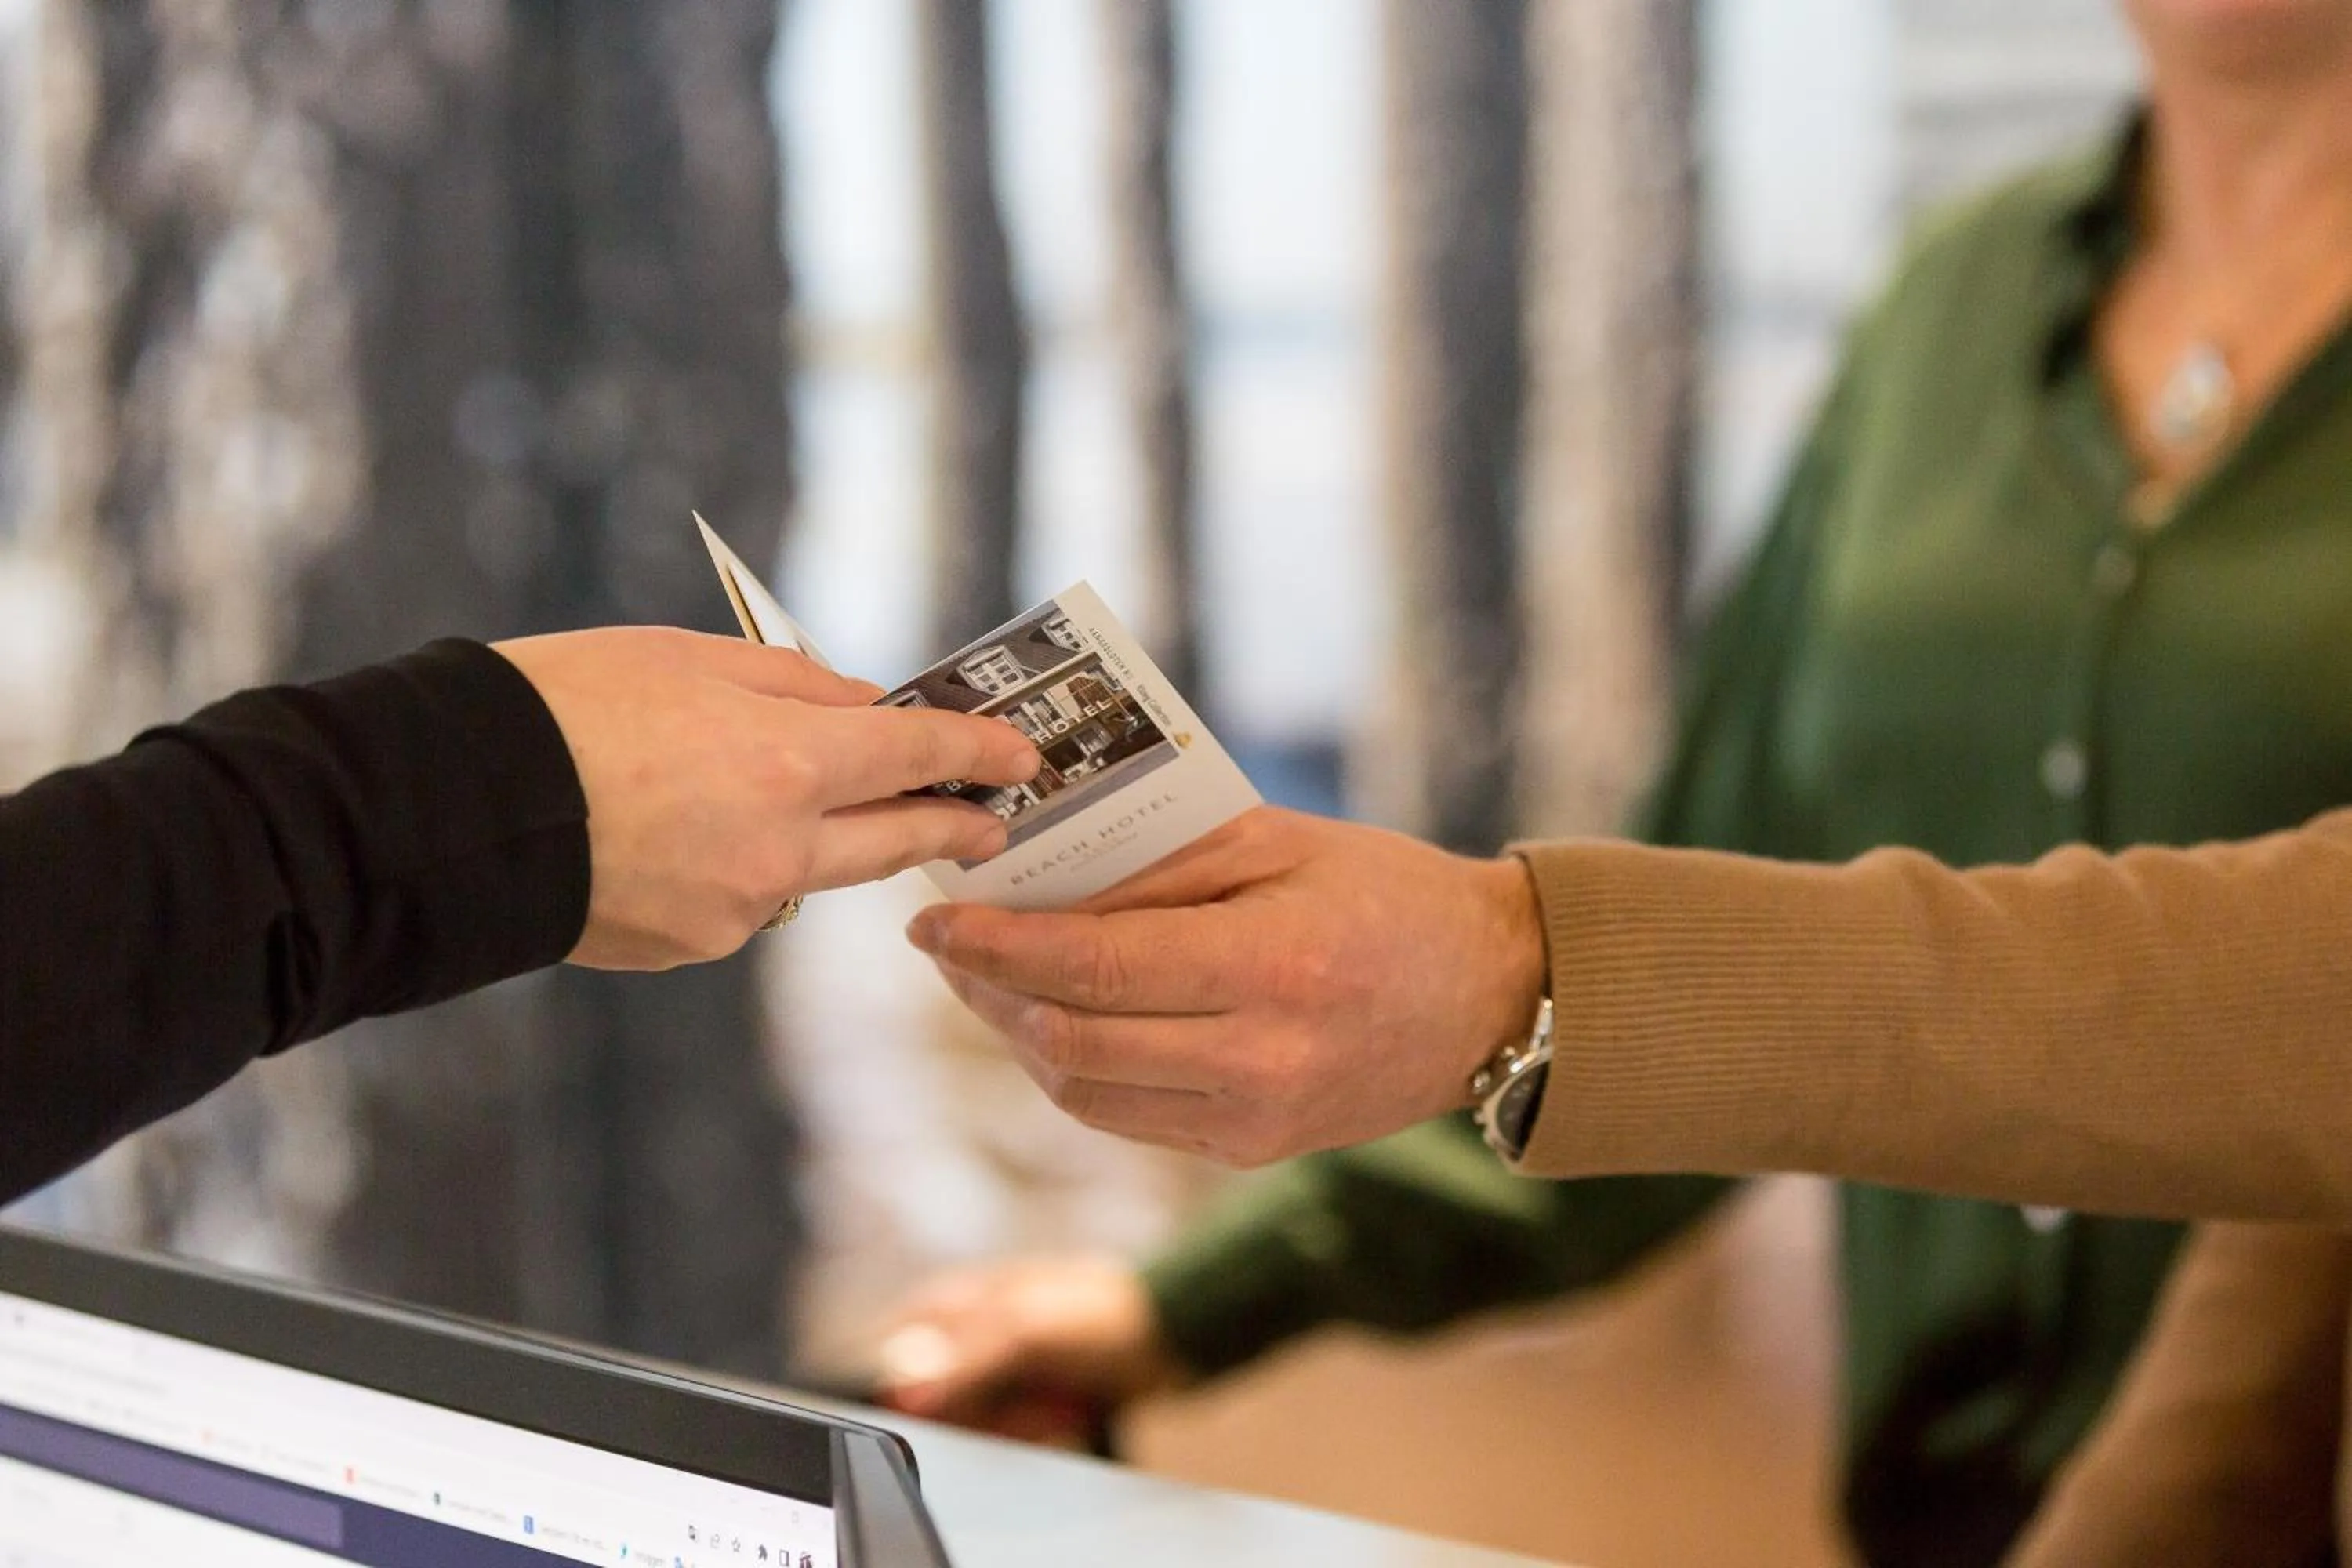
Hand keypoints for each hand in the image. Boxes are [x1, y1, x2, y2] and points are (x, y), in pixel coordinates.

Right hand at [494, 628, 1039, 969]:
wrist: (449, 810)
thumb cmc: (562, 706)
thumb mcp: (687, 658)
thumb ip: (794, 687)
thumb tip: (863, 710)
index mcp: (787, 761)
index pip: (916, 754)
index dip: (977, 752)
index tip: (1022, 758)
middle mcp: (779, 848)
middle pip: (896, 839)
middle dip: (951, 827)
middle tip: (990, 823)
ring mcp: (736, 909)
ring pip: (812, 871)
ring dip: (824, 839)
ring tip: (785, 798)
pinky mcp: (690, 948)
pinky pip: (740, 901)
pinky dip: (734, 867)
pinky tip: (677, 834)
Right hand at [874, 1254, 1183, 1442]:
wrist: (1169, 1337)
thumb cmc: (1101, 1315)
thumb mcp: (1025, 1333)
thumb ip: (962, 1361)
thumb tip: (904, 1388)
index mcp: (959, 1299)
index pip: (898, 1347)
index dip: (914, 1384)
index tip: (941, 1401)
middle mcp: (973, 1331)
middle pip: (936, 1395)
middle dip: (980, 1409)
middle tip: (1021, 1399)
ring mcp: (1002, 1364)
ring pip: (975, 1418)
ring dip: (1014, 1421)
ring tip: (1052, 1401)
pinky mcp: (1028, 1393)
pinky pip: (1008, 1428)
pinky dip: (1033, 1427)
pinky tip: (1060, 1412)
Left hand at [905, 806, 1548, 1165]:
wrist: (1491, 997)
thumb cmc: (1388, 896)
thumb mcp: (1282, 842)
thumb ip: (1161, 861)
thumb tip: (1041, 875)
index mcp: (1271, 969)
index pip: (1092, 970)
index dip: (996, 948)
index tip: (935, 920)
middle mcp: (1257, 1061)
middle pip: (1070, 1041)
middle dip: (987, 993)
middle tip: (946, 945)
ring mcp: (1253, 1122)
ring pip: (1085, 1092)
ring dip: (1019, 1037)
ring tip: (988, 981)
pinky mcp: (1249, 1151)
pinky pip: (1127, 1116)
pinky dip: (1074, 1068)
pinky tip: (1057, 1019)